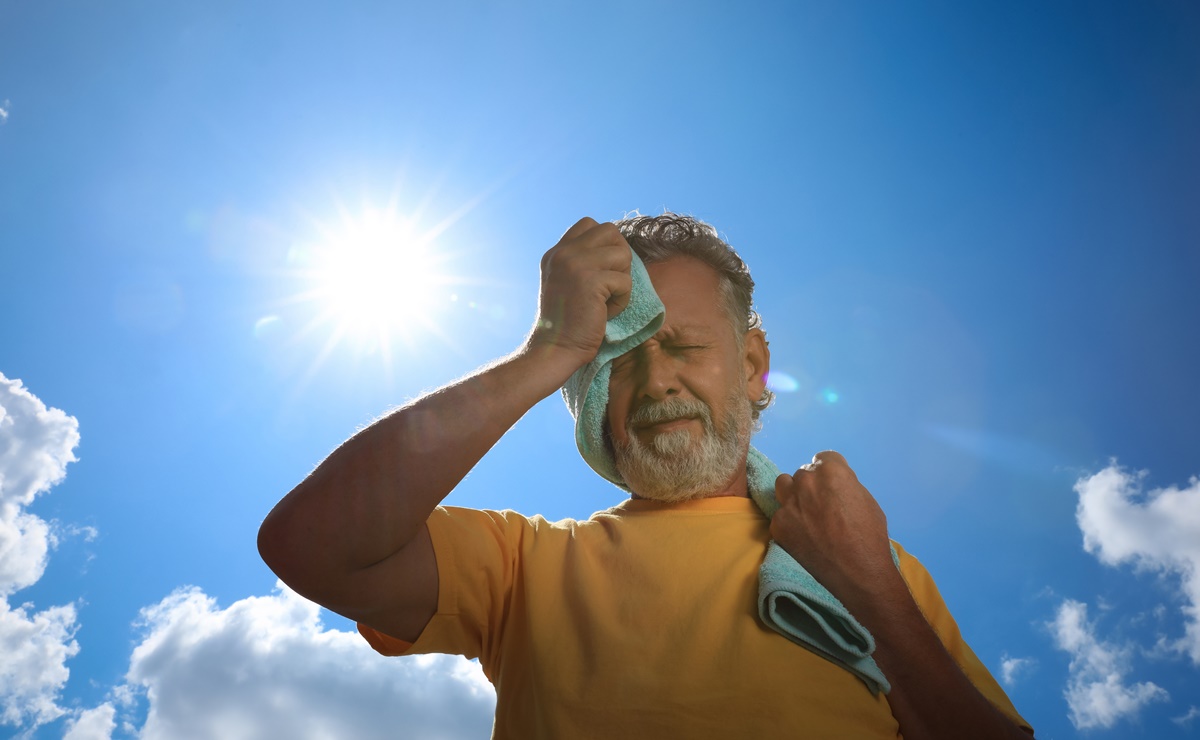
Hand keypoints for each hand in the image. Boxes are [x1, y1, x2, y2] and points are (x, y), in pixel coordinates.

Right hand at [523, 217, 632, 371]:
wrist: (555, 347)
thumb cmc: (568, 321)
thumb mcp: (566, 281)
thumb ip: (582, 261)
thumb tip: (617, 247)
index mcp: (556, 252)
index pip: (589, 224)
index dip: (605, 243)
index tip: (602, 270)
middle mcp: (563, 253)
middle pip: (611, 231)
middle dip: (619, 256)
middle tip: (610, 283)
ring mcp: (575, 264)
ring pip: (622, 254)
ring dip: (622, 280)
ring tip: (606, 300)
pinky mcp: (591, 280)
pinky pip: (625, 281)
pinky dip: (621, 301)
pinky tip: (604, 313)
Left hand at [770, 451, 903, 611]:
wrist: (858, 574)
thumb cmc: (870, 536)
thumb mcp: (866, 500)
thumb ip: (845, 485)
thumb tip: (834, 483)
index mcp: (831, 471)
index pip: (823, 458)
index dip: (829, 473)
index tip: (832, 487)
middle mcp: (805, 481)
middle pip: (803, 474)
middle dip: (811, 487)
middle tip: (821, 507)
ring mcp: (788, 503)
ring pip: (783, 486)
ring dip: (793, 495)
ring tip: (805, 514)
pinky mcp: (778, 525)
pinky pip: (780, 515)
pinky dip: (789, 523)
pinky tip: (802, 538)